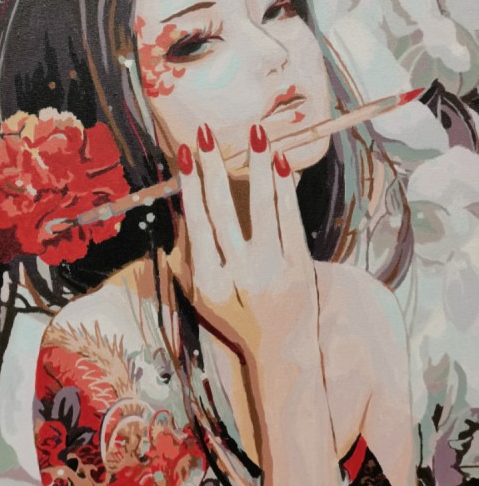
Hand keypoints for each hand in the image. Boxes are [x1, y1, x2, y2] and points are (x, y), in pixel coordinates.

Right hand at [176, 123, 319, 359]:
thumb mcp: (200, 297)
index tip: (186, 155)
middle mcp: (241, 271)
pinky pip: (291, 219)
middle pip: (224, 209)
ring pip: (263, 208)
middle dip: (214, 167)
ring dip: (258, 167)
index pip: (197, 223)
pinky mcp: (301, 264)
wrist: (282, 352)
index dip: (190, 185)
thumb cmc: (235, 322)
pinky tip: (281, 162)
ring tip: (255, 134)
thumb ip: (189, 257)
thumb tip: (184, 212)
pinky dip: (286, 189)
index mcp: (210, 280)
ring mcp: (275, 267)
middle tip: (206, 133)